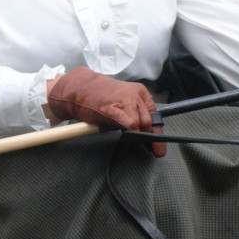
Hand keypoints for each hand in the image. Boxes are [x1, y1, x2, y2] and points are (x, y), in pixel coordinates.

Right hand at [47, 67, 165, 156]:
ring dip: (139, 137)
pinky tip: (128, 139)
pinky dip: (131, 133)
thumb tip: (142, 133)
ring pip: (140, 124)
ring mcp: (124, 101)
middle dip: (151, 138)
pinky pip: (130, 124)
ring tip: (133, 142)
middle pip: (149, 121)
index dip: (158, 133)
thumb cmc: (99, 97)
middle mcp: (135, 95)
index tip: (159, 146)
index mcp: (140, 92)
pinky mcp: (112, 109)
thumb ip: (134, 114)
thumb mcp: (122, 102)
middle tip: (152, 149)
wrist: (78, 89)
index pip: (154, 115)